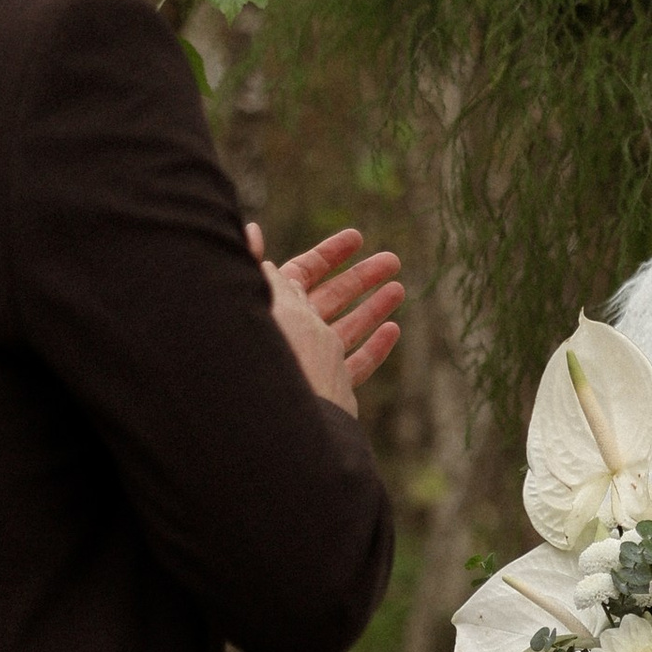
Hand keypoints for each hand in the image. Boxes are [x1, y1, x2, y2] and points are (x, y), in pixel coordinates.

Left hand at [249, 221, 403, 412]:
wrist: (286, 420)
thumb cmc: (280, 355)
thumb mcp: (272, 299)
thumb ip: (260, 264)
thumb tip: (252, 231)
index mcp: (279, 307)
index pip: (303, 272)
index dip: (329, 254)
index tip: (357, 237)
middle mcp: (295, 333)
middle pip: (331, 298)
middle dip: (362, 277)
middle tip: (393, 260)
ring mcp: (314, 362)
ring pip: (347, 329)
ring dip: (373, 307)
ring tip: (399, 288)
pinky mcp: (330, 388)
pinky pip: (356, 364)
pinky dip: (375, 346)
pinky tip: (394, 329)